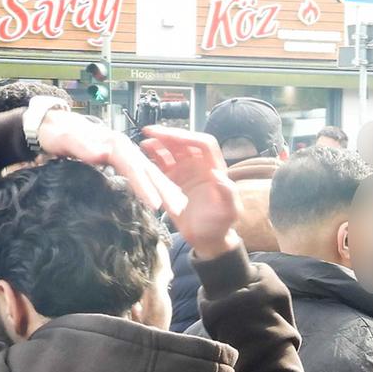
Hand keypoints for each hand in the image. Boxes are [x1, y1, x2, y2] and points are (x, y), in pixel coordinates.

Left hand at [33, 110, 188, 224]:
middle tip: (178, 209)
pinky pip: (142, 173)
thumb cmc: (57, 133)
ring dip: (165, 189)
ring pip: (148, 171)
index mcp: (113, 143)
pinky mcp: (121, 160)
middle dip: (164, 189)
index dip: (145, 185)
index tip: (155, 204)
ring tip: (179, 206)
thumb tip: (100, 153)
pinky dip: (156, 185)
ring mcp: (123, 153)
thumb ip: (80, 144)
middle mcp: (122, 147)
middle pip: (147, 169)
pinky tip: (164, 197)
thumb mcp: (64, 137)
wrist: (51, 125)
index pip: (133, 166)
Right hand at [139, 126, 241, 258]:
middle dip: (168, 135)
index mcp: (214, 168)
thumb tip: (221, 176)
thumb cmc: (220, 226)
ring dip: (158, 142)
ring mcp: (185, 172)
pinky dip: (152, 156)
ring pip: (171, 149)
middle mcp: (199, 166)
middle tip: (150, 132)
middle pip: (184, 142)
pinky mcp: (172, 180)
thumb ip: (228, 194)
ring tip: (144, 142)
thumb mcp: (229, 212)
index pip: (203, 143)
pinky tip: (143, 153)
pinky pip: (161, 163)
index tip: (172, 136)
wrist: (206, 239)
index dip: (188, 136)